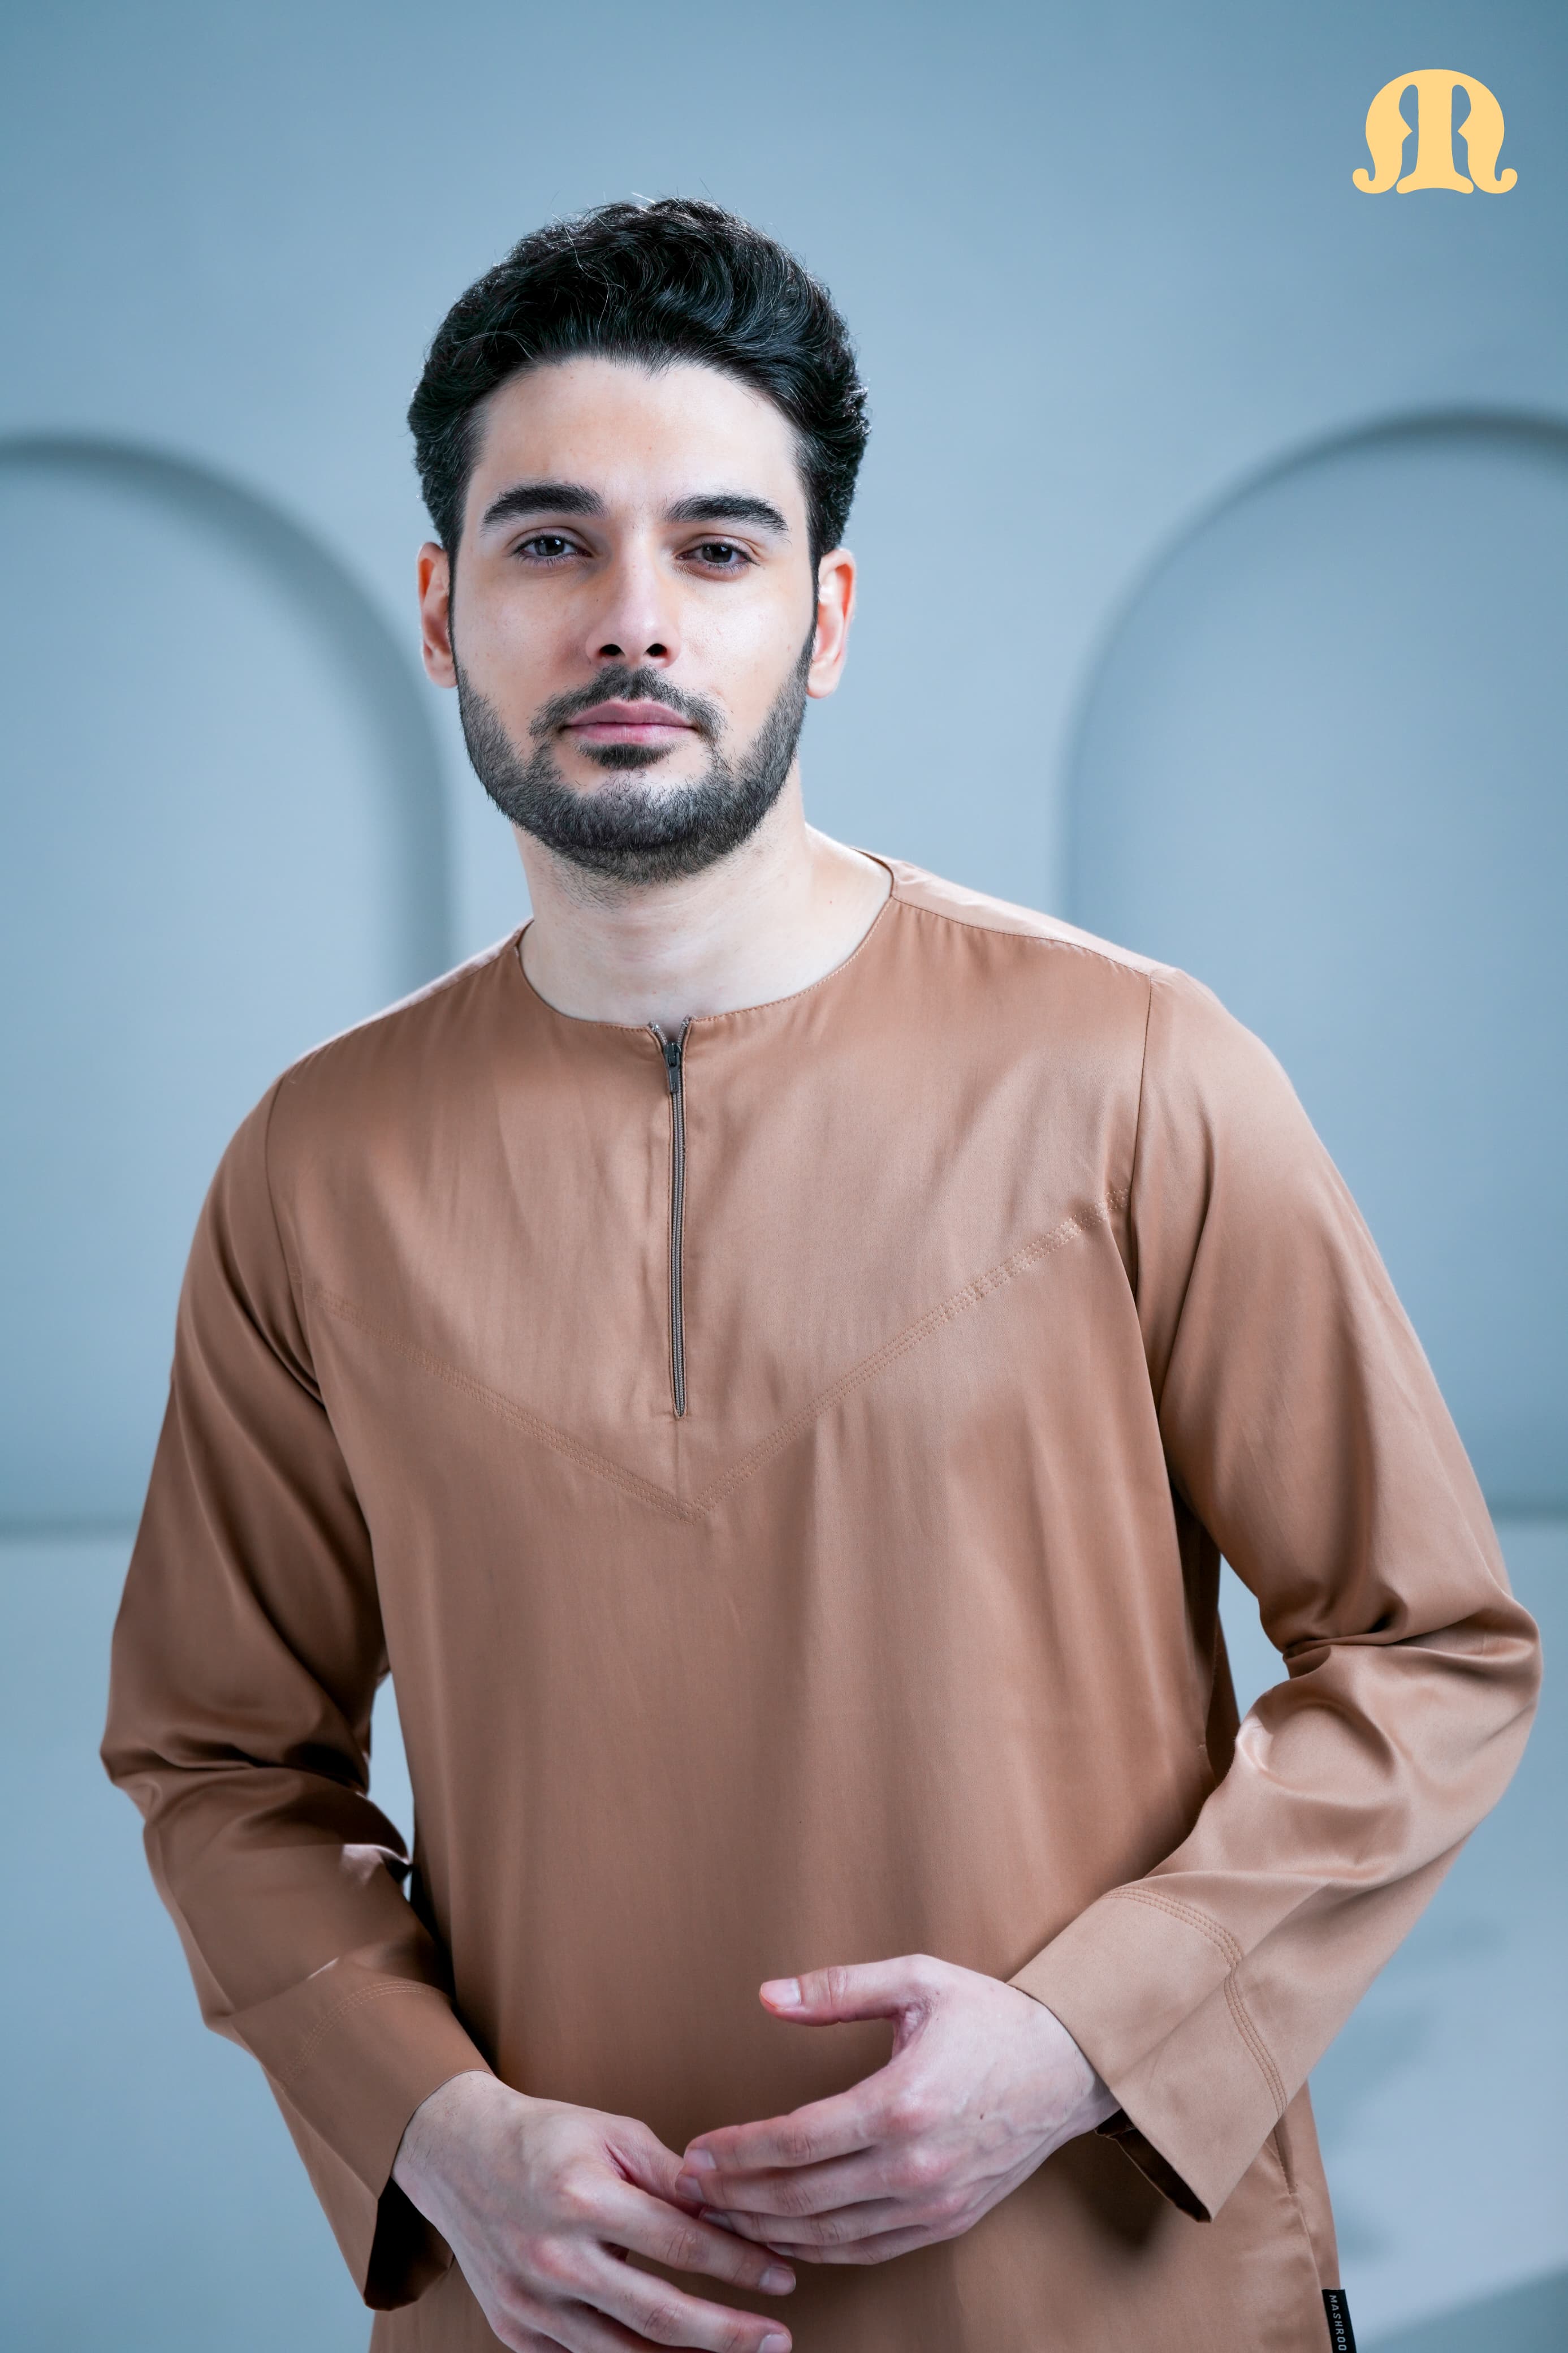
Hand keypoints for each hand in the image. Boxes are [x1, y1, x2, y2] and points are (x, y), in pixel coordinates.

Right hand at [392, 2072, 796, 2350]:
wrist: (457, 2155)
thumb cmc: (547, 2137)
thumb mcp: (613, 2134)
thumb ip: (673, 2177)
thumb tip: (735, 2210)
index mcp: (582, 2200)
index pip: (682, 2245)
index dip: (741, 2265)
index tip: (784, 2278)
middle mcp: (553, 2260)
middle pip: (659, 2316)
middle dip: (728, 2335)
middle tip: (777, 2340)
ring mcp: (531, 2304)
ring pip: (623, 2352)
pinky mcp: (516, 2332)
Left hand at [673, 1955, 1115, 2265]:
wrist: (1068, 2068)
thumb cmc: (989, 2018)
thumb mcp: (916, 1980)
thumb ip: (837, 1991)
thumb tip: (767, 1996)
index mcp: (902, 2102)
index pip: (795, 2141)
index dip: (737, 2151)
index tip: (695, 2152)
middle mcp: (914, 2165)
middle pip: (801, 2198)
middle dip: (736, 2196)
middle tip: (689, 2189)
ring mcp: (932, 2203)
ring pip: (828, 2235)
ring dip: (766, 2230)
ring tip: (721, 2214)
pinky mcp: (946, 2223)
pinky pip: (866, 2250)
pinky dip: (816, 2250)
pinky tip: (782, 2236)